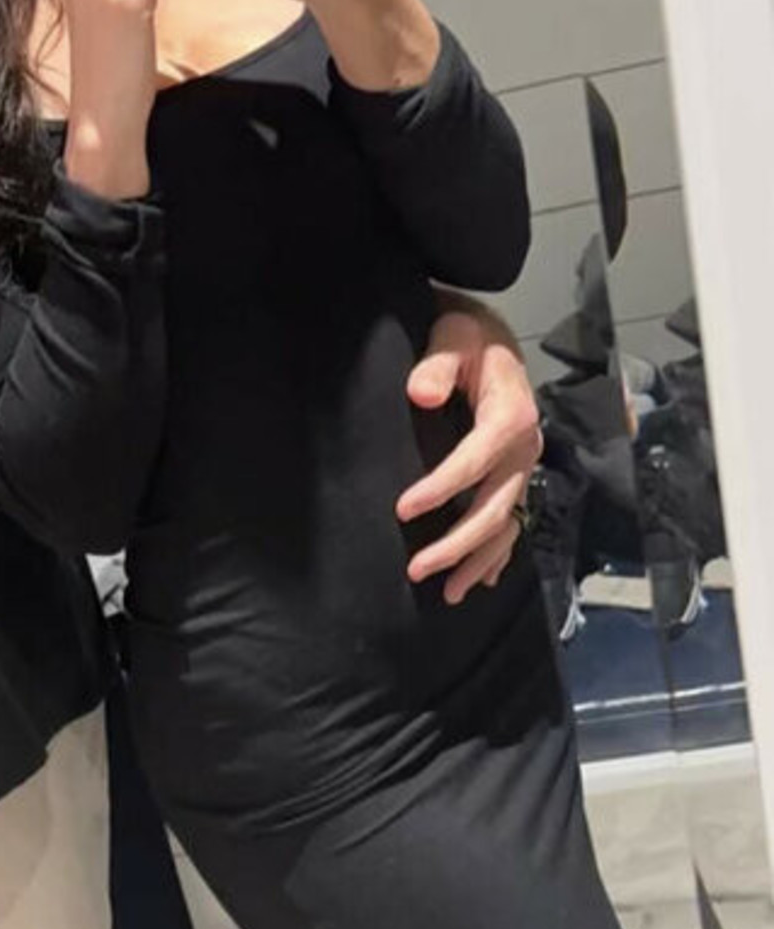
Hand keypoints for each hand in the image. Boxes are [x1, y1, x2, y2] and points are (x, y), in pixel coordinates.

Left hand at [396, 299, 542, 603]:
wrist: (490, 340)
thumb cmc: (468, 338)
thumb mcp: (453, 335)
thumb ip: (437, 364)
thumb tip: (421, 393)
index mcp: (511, 415)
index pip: (476, 460)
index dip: (442, 488)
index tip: (403, 509)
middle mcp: (524, 449)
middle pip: (494, 507)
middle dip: (458, 543)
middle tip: (417, 569)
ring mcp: (521, 468)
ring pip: (505, 525)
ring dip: (476, 561)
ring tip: (448, 593)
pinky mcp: (513, 477)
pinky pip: (510, 524)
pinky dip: (496, 556)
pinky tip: (480, 581)